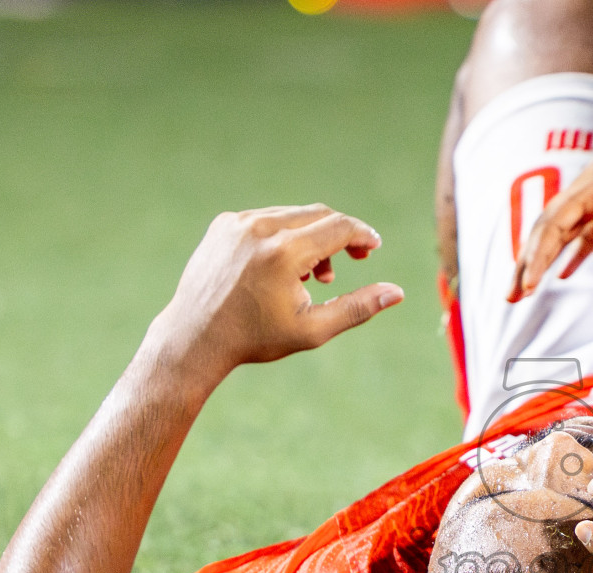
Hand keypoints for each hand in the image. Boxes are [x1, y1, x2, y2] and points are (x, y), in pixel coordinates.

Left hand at [153, 204, 402, 371]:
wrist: (195, 336)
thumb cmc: (256, 338)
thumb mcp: (313, 329)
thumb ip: (357, 308)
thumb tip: (396, 292)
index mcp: (284, 253)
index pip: (338, 226)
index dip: (362, 234)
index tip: (373, 246)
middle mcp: (261, 228)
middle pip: (319, 214)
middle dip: (341, 234)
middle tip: (355, 257)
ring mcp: (239, 222)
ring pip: (293, 215)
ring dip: (313, 237)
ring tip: (313, 275)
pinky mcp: (225, 223)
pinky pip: (267, 219)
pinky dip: (285, 235)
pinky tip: (284, 268)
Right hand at [508, 115, 592, 301]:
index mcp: (589, 185)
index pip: (552, 225)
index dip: (536, 257)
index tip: (527, 286)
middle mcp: (587, 192)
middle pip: (546, 232)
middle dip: (525, 264)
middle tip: (509, 297)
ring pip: (561, 235)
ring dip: (542, 262)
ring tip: (525, 292)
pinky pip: (587, 234)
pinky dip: (573, 254)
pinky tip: (565, 274)